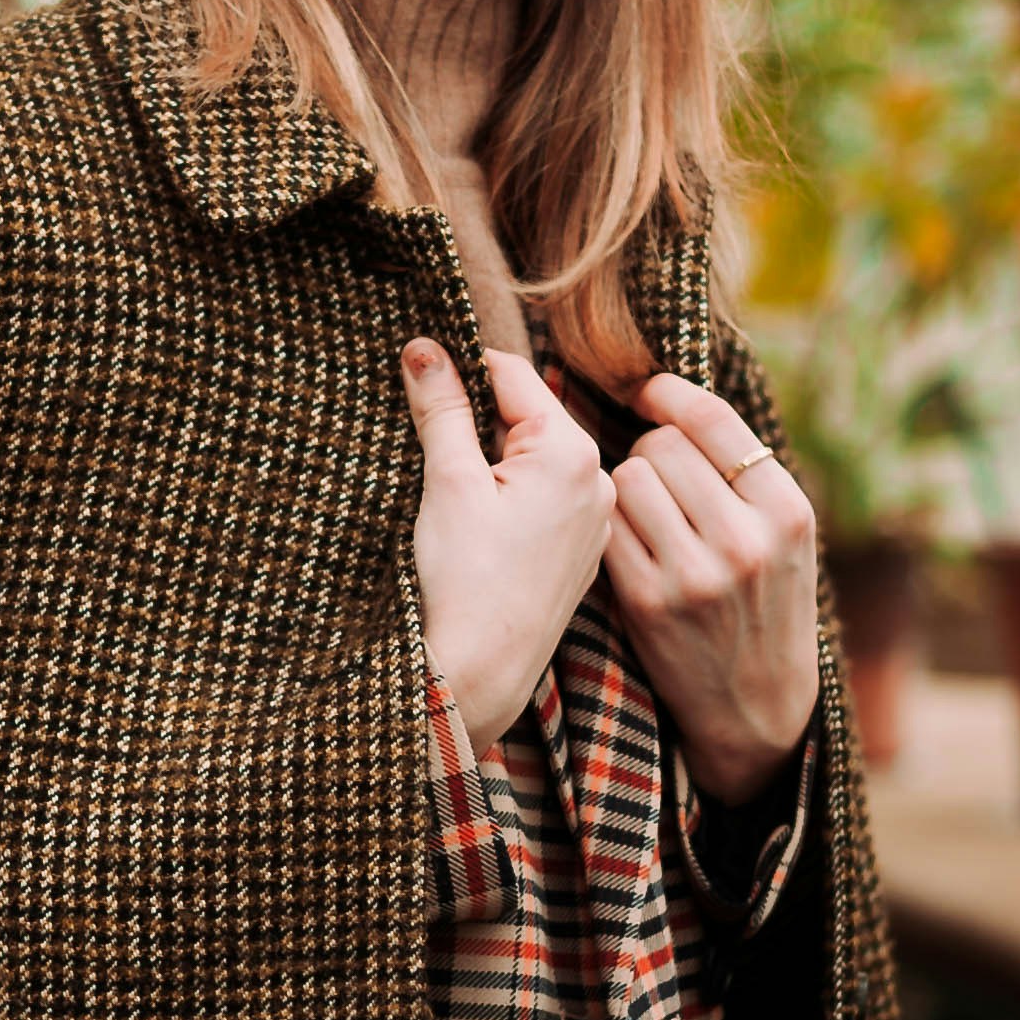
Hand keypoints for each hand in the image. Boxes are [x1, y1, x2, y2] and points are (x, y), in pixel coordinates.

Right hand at [403, 339, 614, 751]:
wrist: (484, 673)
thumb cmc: (465, 580)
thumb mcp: (447, 481)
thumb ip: (443, 406)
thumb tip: (424, 346)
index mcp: (570, 451)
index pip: (512, 374)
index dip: (461, 369)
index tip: (420, 373)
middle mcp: (598, 479)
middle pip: (529, 417)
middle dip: (479, 418)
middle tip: (429, 441)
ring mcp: (596, 520)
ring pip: (538, 460)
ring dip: (494, 459)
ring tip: (453, 492)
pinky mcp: (583, 553)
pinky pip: (549, 501)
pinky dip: (513, 497)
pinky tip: (481, 528)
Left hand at [605, 372, 819, 803]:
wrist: (758, 705)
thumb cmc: (767, 602)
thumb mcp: (786, 536)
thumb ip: (744, 473)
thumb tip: (669, 395)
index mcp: (788, 511)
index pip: (712, 419)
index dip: (668, 394)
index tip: (648, 390)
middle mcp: (746, 540)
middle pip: (661, 445)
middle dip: (651, 452)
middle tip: (662, 480)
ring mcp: (694, 574)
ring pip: (627, 479)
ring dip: (628, 487)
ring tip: (649, 515)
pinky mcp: (648, 603)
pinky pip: (607, 526)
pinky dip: (611, 526)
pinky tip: (630, 543)